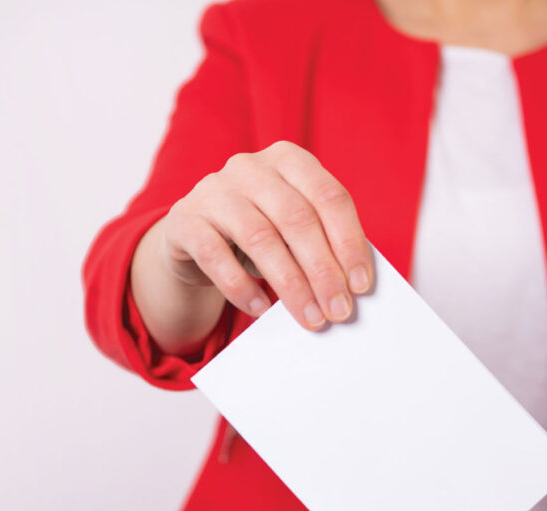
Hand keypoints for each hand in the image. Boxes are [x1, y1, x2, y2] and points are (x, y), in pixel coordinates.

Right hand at [159, 140, 372, 329]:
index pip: (330, 197)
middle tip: (338, 310)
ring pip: (260, 237)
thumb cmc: (260, 232)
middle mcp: (249, 167)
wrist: (196, 236)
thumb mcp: (292, 227)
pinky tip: (260, 309)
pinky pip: (215, 256)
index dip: (350, 243)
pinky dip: (241, 287)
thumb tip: (353, 285)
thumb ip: (321, 242)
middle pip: (297, 219)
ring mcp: (213, 190)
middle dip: (323, 271)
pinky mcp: (184, 220)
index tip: (361, 285)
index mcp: (288, 159)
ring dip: (290, 284)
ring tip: (309, 317)